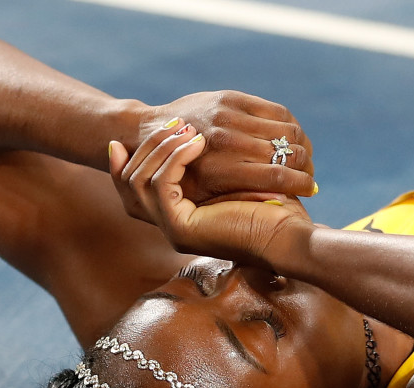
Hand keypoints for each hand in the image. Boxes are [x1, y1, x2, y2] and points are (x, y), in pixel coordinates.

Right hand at [109, 121, 313, 268]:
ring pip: (138, 180)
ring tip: (187, 130)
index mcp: (179, 215)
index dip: (124, 161)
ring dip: (160, 148)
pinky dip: (174, 159)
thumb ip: (216, 163)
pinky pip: (160, 185)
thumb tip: (197, 132)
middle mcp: (169, 224)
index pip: (133, 188)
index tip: (135, 133)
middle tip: (171, 123)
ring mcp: (171, 229)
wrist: (290, 239)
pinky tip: (197, 142)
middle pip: (127, 183)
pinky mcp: (179, 228)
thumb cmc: (274, 210)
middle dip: (143, 147)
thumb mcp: (238, 178)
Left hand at [135, 91, 315, 204]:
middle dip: (306, 166)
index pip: (278, 177)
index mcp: (220, 172)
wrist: (149, 133)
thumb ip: (238, 201)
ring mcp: (228, 116)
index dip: (302, 185)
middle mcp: (225, 142)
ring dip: (302, 144)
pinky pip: (276, 111)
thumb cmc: (178, 176)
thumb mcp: (203, 200)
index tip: (310, 190)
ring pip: (286, 130)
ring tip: (303, 157)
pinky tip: (290, 138)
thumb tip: (279, 207)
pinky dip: (290, 125)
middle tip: (309, 175)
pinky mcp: (231, 97)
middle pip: (287, 153)